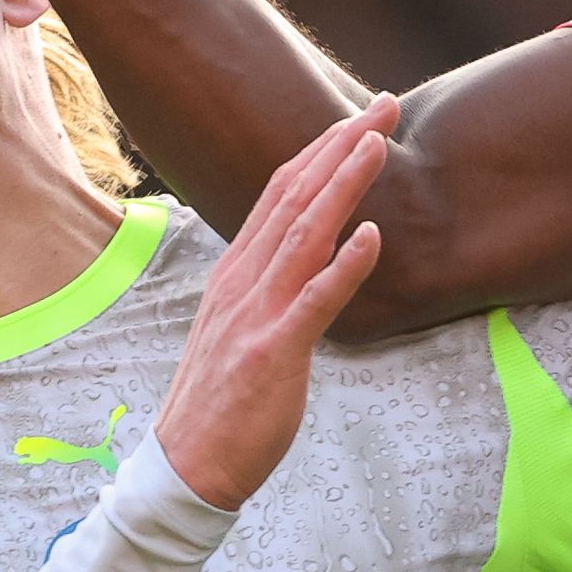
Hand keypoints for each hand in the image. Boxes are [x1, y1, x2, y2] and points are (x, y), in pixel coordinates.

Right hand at [154, 99, 391, 508]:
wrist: (187, 467)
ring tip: (378, 144)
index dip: (322, 148)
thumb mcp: (240, 323)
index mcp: (236, 270)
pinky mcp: (273, 353)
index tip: (361, 116)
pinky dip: (344, 266)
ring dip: (343, 184)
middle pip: (295, 196)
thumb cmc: (223, 398)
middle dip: (341, 144)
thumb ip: (270, 283)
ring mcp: (256, 314)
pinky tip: (371, 237)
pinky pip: (313, 303)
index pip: (281, 191)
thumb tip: (312, 250)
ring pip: (304, 234)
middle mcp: (243, 281)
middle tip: (385, 103)